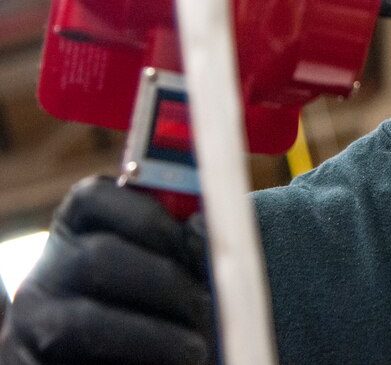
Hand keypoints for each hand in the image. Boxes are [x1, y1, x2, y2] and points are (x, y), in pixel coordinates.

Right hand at [0, 177, 213, 364]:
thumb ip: (181, 243)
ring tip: (196, 349)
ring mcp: (32, 320)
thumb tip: (203, 228)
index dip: (150, 216)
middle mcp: (47, 268)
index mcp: (77, 227)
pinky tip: (174, 364)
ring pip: (84, 322)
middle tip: (207, 305)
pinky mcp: (30, 364)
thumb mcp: (164, 264)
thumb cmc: (156, 306)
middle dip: (166, 282)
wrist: (109, 358)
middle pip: (99, 259)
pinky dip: (139, 362)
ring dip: (153, 336)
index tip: (196, 234)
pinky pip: (79, 362)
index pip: (94, 197)